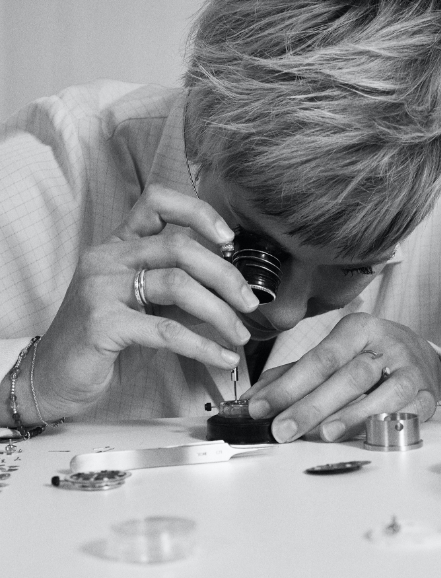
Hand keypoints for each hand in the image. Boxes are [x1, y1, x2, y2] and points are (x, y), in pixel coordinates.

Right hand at [30, 184, 259, 419]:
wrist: (53, 376)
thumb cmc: (104, 337)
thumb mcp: (142, 302)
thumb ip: (177, 287)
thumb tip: (230, 286)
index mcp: (117, 244)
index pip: (157, 201)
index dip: (198, 211)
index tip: (230, 239)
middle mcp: (107, 258)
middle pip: (180, 246)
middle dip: (225, 275)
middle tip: (250, 303)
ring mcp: (101, 288)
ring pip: (177, 284)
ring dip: (220, 312)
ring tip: (240, 335)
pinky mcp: (102, 323)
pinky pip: (166, 330)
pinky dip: (203, 346)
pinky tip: (223, 357)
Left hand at [242, 313, 440, 442]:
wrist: (420, 354)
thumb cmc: (366, 355)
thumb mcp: (333, 354)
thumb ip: (292, 375)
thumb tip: (253, 400)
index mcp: (358, 328)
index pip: (321, 357)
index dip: (289, 384)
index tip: (260, 407)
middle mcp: (386, 345)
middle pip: (349, 375)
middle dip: (312, 406)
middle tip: (282, 430)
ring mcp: (411, 369)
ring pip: (384, 393)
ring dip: (351, 416)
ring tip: (321, 435)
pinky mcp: (429, 395)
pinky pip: (410, 412)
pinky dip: (388, 425)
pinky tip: (367, 437)